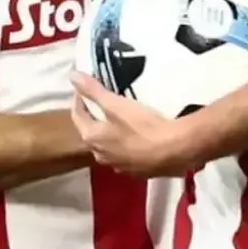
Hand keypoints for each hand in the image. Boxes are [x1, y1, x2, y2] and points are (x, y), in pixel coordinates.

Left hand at [70, 73, 197, 176]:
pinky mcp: (136, 172)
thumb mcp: (117, 104)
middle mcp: (101, 156)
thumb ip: (94, 90)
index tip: (84, 87)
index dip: (79, 99)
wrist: (175, 151)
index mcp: (92, 138)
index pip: (77, 116)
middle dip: (94, 116)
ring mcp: (118, 166)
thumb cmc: (143, 126)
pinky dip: (125, 144)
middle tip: (102, 100)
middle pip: (91, 132)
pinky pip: (124, 155)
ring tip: (119, 118)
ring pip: (108, 146)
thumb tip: (72, 76)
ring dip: (109, 132)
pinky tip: (136, 137)